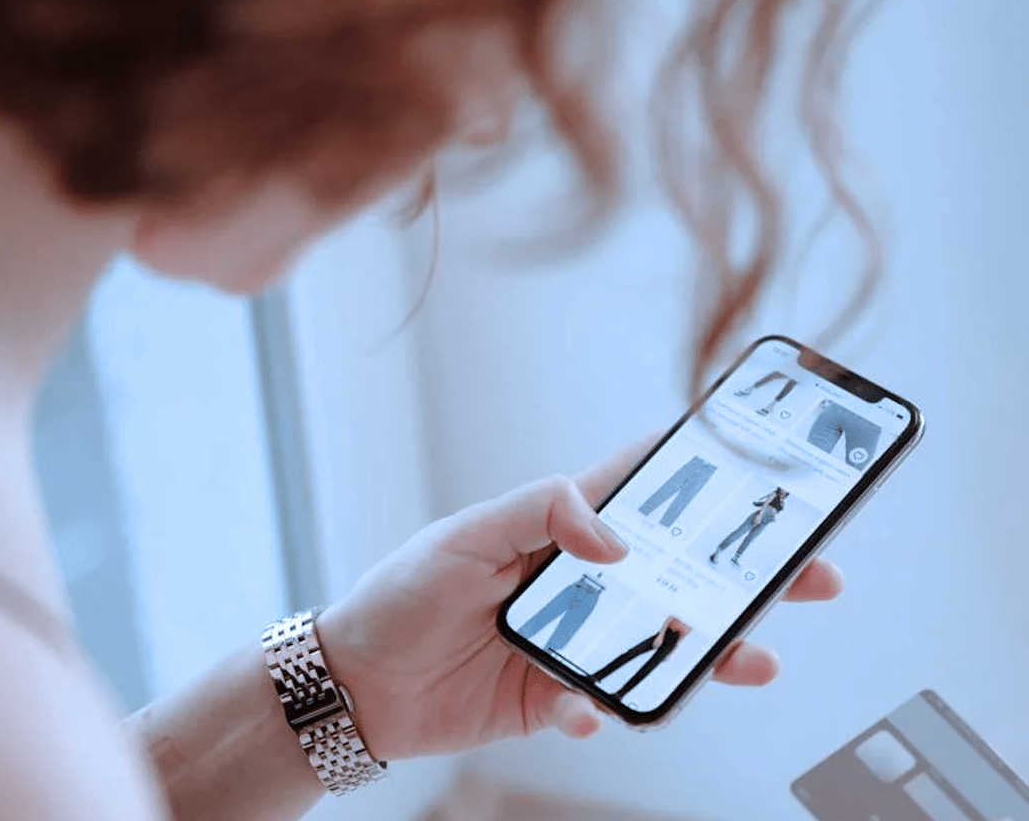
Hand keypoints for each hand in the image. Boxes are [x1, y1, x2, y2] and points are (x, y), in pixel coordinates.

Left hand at [316, 435, 843, 760]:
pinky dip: (603, 713)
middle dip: (746, 572)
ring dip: (711, 652)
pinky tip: (590, 713)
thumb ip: (540, 514)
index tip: (766, 456)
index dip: (702, 468)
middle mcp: (578, 582)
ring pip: (660, 644)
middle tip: (812, 572)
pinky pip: (600, 706)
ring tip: (756, 658)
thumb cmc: (404, 593)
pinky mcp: (555, 696)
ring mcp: (574, 641)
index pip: (641, 487)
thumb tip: (615, 541)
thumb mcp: (465, 536)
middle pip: (678, 570)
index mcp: (558, 528)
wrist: (357, 684)